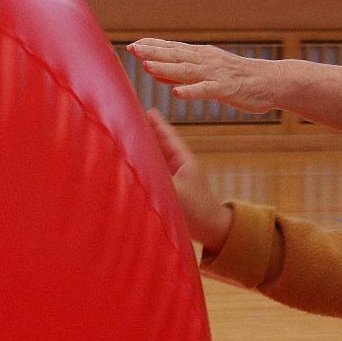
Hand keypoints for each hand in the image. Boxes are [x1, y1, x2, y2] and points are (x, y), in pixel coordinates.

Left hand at [128, 39, 282, 114]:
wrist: (272, 81)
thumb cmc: (239, 79)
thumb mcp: (207, 73)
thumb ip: (181, 73)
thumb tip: (154, 71)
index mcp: (201, 55)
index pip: (172, 48)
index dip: (152, 46)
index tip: (132, 44)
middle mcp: (206, 61)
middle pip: (175, 55)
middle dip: (152, 52)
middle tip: (131, 49)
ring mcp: (215, 74)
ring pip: (187, 70)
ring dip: (166, 67)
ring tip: (146, 66)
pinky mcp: (225, 89)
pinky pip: (206, 90)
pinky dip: (191, 91)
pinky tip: (177, 93)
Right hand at [145, 111, 232, 253]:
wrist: (212, 230)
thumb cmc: (199, 211)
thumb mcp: (176, 193)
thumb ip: (156, 181)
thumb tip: (136, 171)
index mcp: (184, 161)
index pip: (168, 137)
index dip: (157, 124)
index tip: (147, 110)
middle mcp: (179, 167)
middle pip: (160, 145)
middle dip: (147, 133)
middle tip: (132, 120)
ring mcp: (175, 178)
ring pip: (156, 159)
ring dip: (144, 150)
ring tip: (128, 139)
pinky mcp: (171, 190)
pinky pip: (155, 173)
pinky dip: (145, 167)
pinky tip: (134, 165)